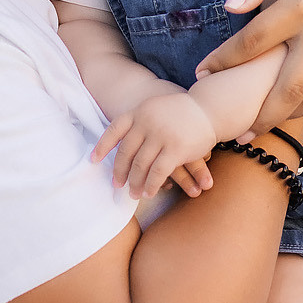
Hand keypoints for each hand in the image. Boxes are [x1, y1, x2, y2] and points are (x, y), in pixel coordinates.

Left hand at [92, 93, 218, 199]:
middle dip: (120, 172)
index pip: (114, 130)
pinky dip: (151, 185)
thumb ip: (139, 120)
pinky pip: (158, 172)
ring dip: (135, 183)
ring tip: (133, 194)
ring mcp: (161, 135)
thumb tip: (119, 140)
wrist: (209, 108)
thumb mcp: (155, 108)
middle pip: (126, 152)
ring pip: (140, 165)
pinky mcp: (175, 149)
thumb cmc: (181, 111)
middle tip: (117, 185)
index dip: (102, 147)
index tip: (93, 161)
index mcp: (139, 112)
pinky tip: (149, 193)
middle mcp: (147, 122)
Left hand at [194, 0, 302, 128]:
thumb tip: (231, 8)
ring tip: (258, 127)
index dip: (224, 60)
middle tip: (235, 133)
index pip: (253, 41)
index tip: (202, 73)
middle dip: (259, 115)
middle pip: (287, 88)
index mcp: (302, 4)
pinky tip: (292, 107)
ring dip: (284, 116)